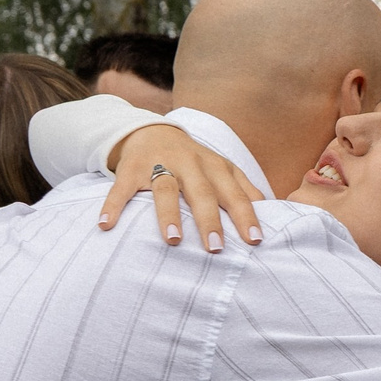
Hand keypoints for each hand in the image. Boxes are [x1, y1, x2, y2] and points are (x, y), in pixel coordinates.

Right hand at [98, 124, 266, 251]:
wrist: (152, 131)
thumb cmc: (194, 162)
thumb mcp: (221, 169)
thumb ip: (245, 189)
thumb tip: (274, 213)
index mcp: (214, 167)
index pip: (234, 193)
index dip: (245, 216)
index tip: (254, 240)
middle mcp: (189, 163)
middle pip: (202, 192)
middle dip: (209, 219)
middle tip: (215, 248)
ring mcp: (159, 164)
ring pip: (165, 188)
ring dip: (168, 214)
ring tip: (172, 241)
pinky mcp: (131, 169)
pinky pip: (121, 188)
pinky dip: (113, 205)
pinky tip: (106, 225)